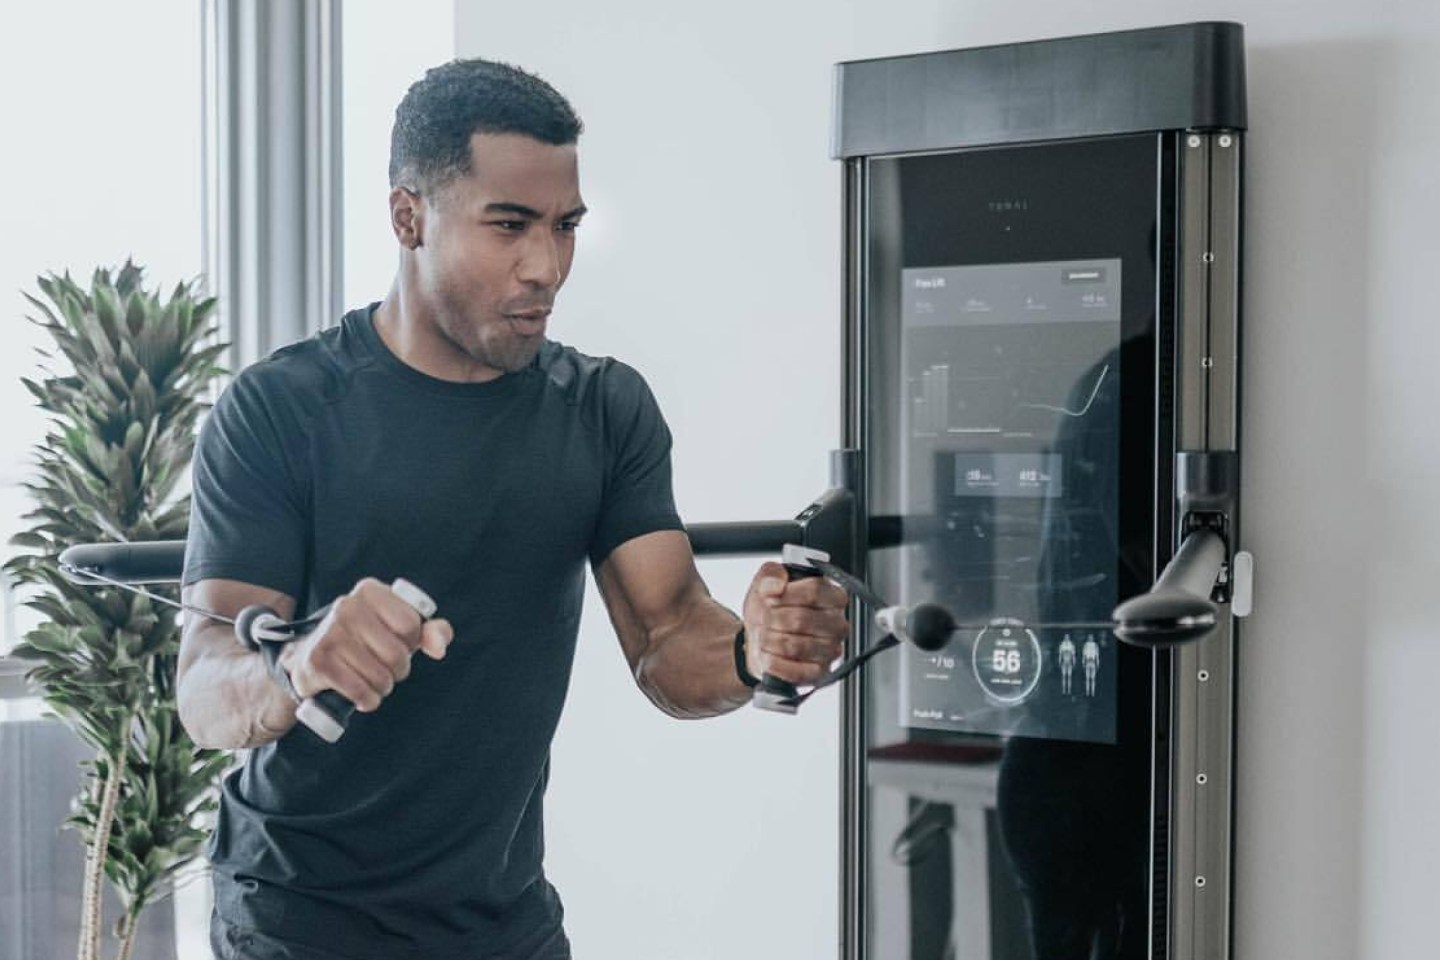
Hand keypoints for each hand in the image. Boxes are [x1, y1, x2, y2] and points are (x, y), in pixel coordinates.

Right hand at [281, 578, 453, 711]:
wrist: (309, 657)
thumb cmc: (365, 641)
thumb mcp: (400, 628)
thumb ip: (431, 632)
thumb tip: (439, 647)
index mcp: (369, 590)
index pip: (411, 624)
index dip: (411, 643)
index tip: (400, 644)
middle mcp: (346, 606)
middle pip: (397, 653)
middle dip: (399, 670)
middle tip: (388, 669)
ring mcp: (329, 633)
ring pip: (380, 676)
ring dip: (384, 687)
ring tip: (374, 681)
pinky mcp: (318, 661)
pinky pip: (361, 692)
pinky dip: (368, 700)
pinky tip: (363, 695)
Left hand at [742, 561, 848, 685]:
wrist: (759, 639)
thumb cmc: (770, 610)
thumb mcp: (765, 583)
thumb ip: (771, 574)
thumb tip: (776, 585)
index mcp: (833, 596)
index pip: (815, 590)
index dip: (786, 595)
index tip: (770, 598)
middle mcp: (838, 624)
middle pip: (802, 619)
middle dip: (772, 620)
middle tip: (764, 619)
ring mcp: (831, 650)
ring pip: (795, 646)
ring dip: (770, 641)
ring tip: (765, 636)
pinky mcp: (820, 674)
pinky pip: (796, 672)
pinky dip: (774, 664)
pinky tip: (768, 655)